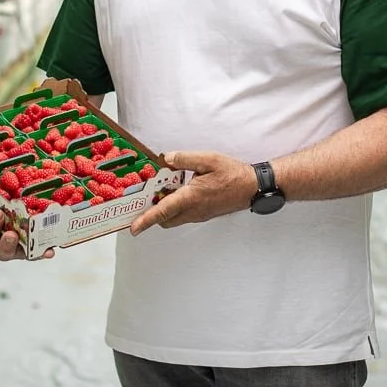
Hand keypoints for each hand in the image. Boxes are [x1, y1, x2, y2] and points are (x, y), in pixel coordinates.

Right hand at [0, 198, 54, 260]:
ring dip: (8, 244)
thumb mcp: (3, 196)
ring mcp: (11, 247)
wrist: (39, 218)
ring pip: (6, 251)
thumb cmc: (16, 206)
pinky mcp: (29, 253)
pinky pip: (34, 255)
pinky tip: (48, 251)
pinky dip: (40, 254)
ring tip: (13, 235)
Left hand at [128, 151, 254, 235]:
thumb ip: (185, 159)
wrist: (252, 188)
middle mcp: (193, 211)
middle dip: (152, 212)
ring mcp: (199, 215)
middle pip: (165, 218)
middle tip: (147, 195)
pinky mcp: (203, 214)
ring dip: (165, 209)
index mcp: (191, 197)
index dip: (146, 220)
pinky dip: (175, 207)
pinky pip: (183, 215)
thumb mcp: (208, 159)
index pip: (163, 211)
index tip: (134, 228)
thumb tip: (167, 159)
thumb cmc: (232, 174)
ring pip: (174, 218)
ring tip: (165, 189)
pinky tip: (180, 190)